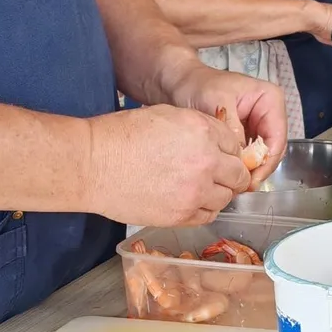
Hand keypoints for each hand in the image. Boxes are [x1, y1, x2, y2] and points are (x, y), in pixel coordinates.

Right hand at [83, 104, 250, 226]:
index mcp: (203, 131)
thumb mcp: (167, 115)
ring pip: (226, 198)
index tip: (221, 156)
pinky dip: (203, 209)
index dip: (228, 151)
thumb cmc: (121, 135)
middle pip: (238, 175)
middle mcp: (206, 162)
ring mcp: (195, 192)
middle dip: (231, 174)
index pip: (235, 145)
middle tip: (218, 175)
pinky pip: (207, 216)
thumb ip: (198, 128)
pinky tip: (190, 201)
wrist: (93, 164)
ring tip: (200, 188)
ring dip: (218, 193)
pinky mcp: (181, 215)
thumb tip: (215, 141)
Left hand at [156, 57, 288, 181]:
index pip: (277, 138)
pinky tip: (228, 175)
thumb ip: (233, 130)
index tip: (249, 179)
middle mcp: (268, 112)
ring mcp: (257, 124)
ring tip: (233, 184)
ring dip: (249, 170)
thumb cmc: (197, 85)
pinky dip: (240, 166)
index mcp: (269, 99)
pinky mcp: (245, 134)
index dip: (266, 162)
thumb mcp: (216, 102)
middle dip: (258, 169)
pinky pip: (248, 155)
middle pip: (272, 149)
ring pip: (261, 155)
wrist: (178, 84)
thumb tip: (242, 159)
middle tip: (241, 187)